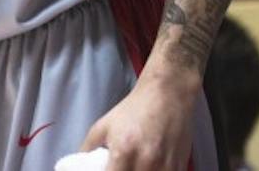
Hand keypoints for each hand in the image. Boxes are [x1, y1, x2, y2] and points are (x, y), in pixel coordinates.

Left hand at [81, 73, 195, 169]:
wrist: (167, 95)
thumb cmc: (135, 109)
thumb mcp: (104, 125)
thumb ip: (88, 147)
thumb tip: (79, 163)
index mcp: (123, 152)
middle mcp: (145, 162)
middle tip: (120, 168)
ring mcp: (164, 167)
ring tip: (134, 168)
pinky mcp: (179, 168)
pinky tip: (150, 168)